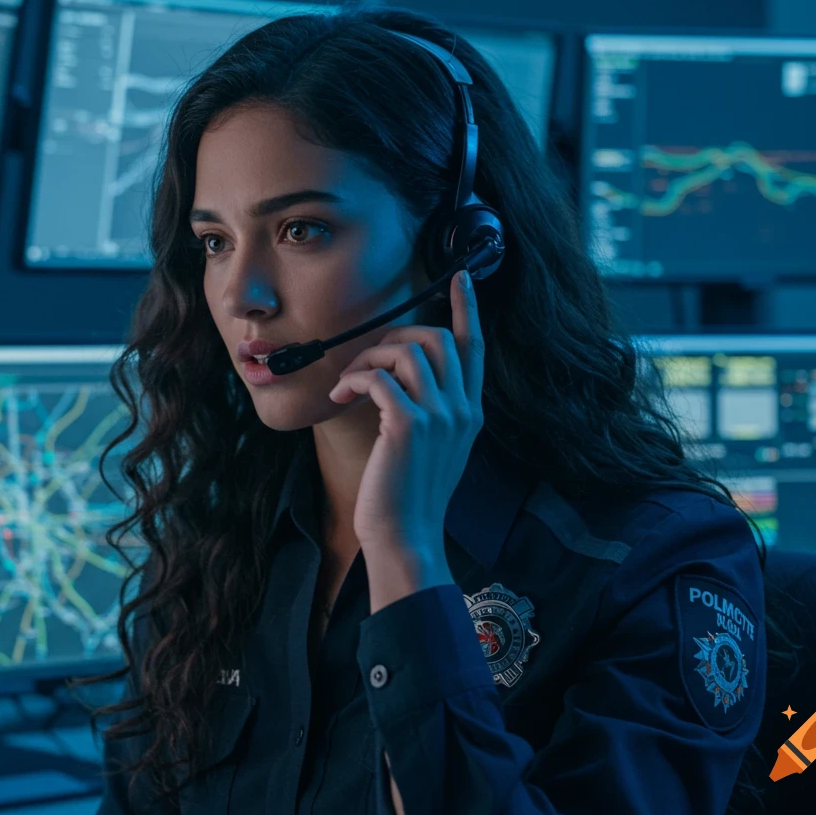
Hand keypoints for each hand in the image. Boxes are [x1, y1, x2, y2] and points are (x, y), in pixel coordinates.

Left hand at [327, 269, 484, 556]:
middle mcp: (461, 410)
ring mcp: (438, 417)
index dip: (467, 309)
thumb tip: (401, 379)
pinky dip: (354, 379)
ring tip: (348, 383)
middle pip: (439, 339)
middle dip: (396, 336)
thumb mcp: (434, 448)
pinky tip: (340, 396)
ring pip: (407, 352)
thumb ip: (433, 412)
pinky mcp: (407, 426)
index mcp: (470, 413)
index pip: (475, 348)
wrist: (405, 536)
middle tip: (366, 357)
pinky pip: (379, 377)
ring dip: (369, 357)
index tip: (462, 278)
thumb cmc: (409, 495)